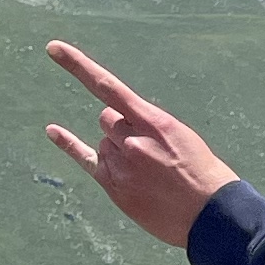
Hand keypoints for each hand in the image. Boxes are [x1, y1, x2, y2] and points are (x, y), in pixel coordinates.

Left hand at [45, 41, 238, 246]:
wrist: (212, 215)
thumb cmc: (203, 174)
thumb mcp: (181, 137)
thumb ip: (147, 125)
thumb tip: (113, 121)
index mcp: (154, 122)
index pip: (108, 87)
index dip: (77, 66)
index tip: (53, 48)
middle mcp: (131, 140)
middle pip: (108, 119)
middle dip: (122, 128)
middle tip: (150, 152)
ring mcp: (121, 164)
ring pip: (104, 143)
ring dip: (119, 151)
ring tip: (149, 174)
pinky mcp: (114, 187)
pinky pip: (86, 159)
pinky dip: (68, 144)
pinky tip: (52, 131)